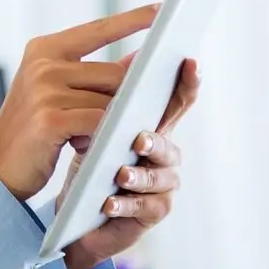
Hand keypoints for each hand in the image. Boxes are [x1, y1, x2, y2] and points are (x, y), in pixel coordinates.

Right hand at [0, 4, 159, 201]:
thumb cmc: (36, 128)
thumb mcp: (59, 91)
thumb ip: (96, 74)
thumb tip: (141, 58)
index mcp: (44, 48)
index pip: (99, 29)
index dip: (132, 19)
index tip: (163, 8)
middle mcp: (43, 63)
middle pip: (113, 73)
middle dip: (120, 100)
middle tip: (105, 122)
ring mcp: (45, 89)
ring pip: (109, 100)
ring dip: (107, 123)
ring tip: (82, 137)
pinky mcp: (50, 118)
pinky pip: (100, 121)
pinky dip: (102, 135)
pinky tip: (83, 144)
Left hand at [58, 56, 200, 268]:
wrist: (79, 214)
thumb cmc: (92, 166)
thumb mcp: (99, 128)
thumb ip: (116, 98)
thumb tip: (129, 54)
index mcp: (155, 127)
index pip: (177, 101)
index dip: (188, 83)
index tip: (190, 62)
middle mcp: (165, 153)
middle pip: (168, 142)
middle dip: (155, 139)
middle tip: (138, 138)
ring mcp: (164, 183)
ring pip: (159, 176)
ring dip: (139, 176)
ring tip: (120, 174)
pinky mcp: (155, 211)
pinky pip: (146, 206)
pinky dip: (126, 203)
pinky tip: (109, 202)